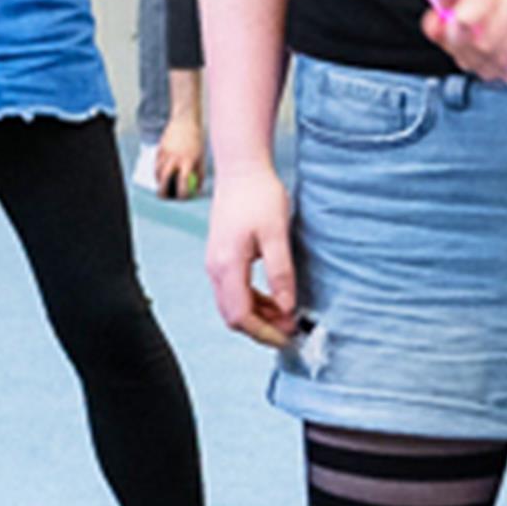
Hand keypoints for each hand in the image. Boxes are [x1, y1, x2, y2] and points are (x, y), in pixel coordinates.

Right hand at [145, 109, 207, 200]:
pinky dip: (158, 171)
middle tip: (165, 198)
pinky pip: (156, 164)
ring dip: (160, 181)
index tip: (182, 198)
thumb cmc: (196, 141)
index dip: (181, 194)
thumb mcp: (201, 157)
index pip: (182, 182)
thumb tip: (197, 191)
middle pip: (165, 179)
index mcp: (188, 160)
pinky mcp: (160, 148)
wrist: (185, 121)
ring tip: (164, 185)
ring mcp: (166, 152)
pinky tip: (162, 174)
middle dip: (163, 191)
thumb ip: (199, 174)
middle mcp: (175, 157)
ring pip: (158, 172)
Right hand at [206, 166, 301, 348]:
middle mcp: (216, 268)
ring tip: (287, 316)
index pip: (241, 315)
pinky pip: (234, 291)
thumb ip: (280, 273)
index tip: (288, 336)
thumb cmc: (259, 195)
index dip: (264, 332)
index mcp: (227, 264)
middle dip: (262, 329)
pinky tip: (274, 299)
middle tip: (291, 330)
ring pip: (233, 305)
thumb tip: (286, 307)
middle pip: (233, 316)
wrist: (241, 169)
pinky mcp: (221, 258)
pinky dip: (254, 302)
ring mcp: (216, 264)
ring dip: (258, 316)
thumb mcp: (277, 233)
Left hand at [416, 0, 506, 84]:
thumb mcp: (465, 11)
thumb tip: (434, 26)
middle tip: (459, 44)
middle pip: (464, 17)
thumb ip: (441, 20)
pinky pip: (506, 55)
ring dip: (478, 58)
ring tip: (481, 55)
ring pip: (484, 43)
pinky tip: (498, 59)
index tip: (444, 2)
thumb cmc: (502, 11)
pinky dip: (497, 65)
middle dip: (457, 42)